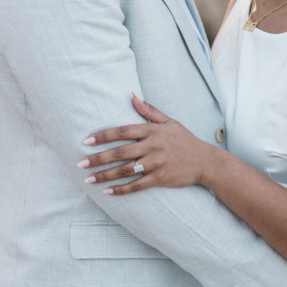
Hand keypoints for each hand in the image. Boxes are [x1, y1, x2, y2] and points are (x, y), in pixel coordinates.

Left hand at [78, 94, 213, 192]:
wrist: (205, 162)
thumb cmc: (184, 140)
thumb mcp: (169, 121)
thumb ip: (149, 110)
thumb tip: (131, 95)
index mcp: (152, 131)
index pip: (122, 131)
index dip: (103, 136)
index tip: (87, 141)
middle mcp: (152, 146)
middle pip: (120, 152)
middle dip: (98, 158)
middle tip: (80, 163)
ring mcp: (156, 164)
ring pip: (125, 170)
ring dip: (105, 175)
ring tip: (88, 179)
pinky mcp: (160, 179)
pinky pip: (137, 186)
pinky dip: (121, 189)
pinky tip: (107, 191)